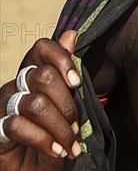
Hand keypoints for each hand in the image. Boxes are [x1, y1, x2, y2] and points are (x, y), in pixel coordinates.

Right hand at [0, 30, 81, 169]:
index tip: (76, 83)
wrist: (37, 170)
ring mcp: (5, 105)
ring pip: (35, 103)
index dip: (61, 59)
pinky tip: (56, 151)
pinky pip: (19, 126)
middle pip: (43, 76)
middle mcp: (17, 83)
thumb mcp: (67, 106)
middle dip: (66, 104)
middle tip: (76, 125)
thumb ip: (68, 73)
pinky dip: (44, 141)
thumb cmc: (54, 134)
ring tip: (69, 143)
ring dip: (59, 127)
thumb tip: (71, 34)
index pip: (42, 48)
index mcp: (35, 72)